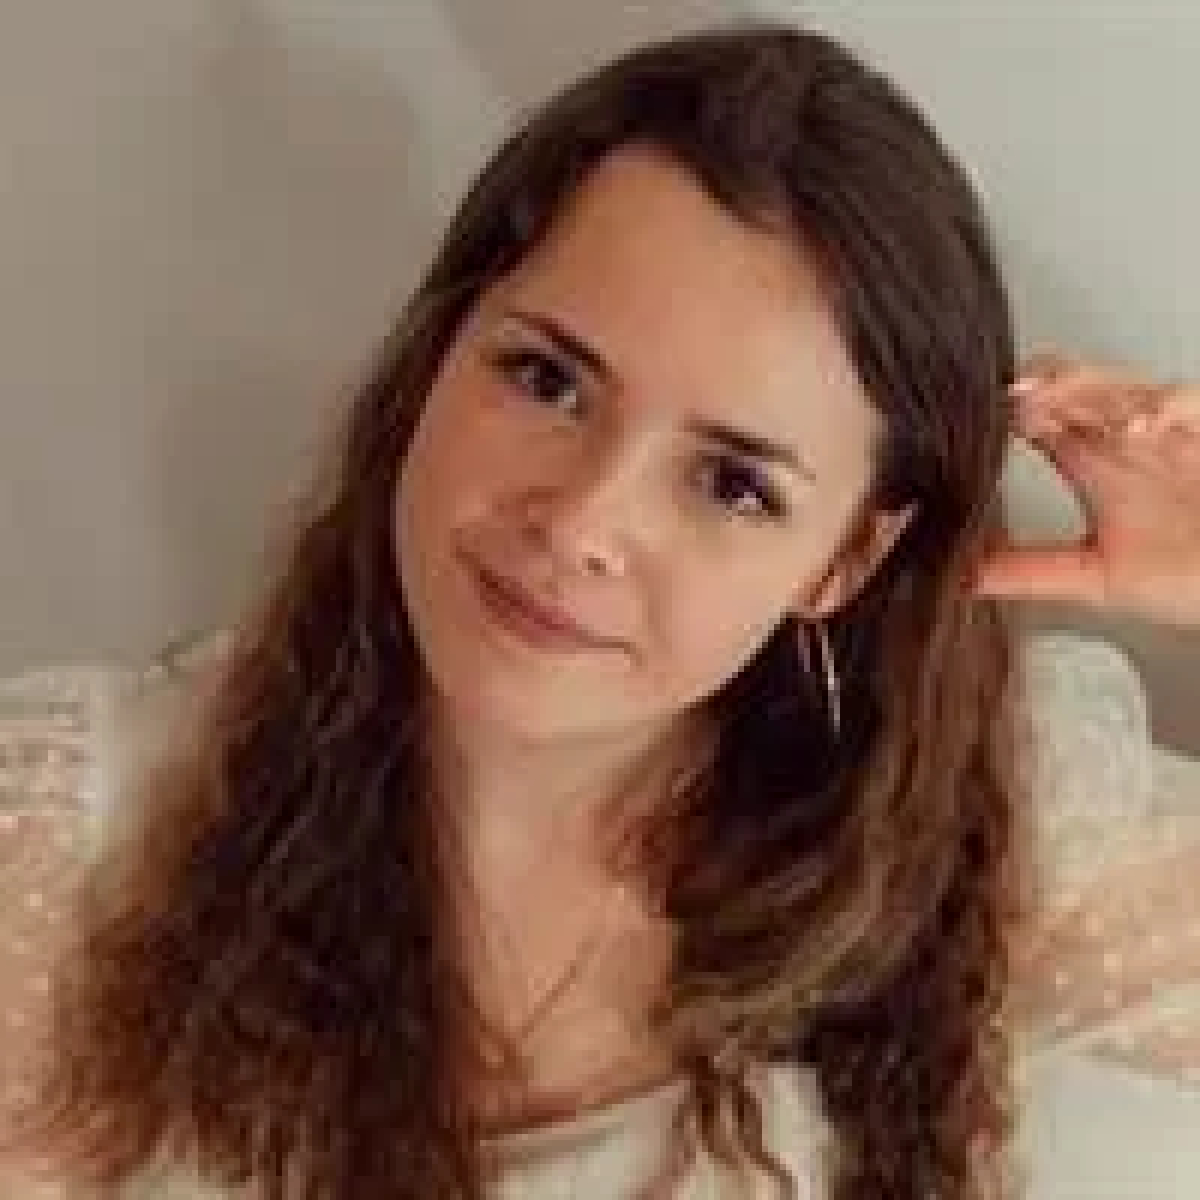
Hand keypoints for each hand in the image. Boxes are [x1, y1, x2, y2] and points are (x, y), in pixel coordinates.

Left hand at [970, 352, 1199, 628]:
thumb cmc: (1185, 571)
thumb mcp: (1092, 578)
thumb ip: (1026, 572)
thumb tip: (957, 580)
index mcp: (1092, 463)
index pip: (1037, 418)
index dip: (1005, 411)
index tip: (968, 419)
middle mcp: (1124, 438)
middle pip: (1069, 388)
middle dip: (1035, 385)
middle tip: (1004, 397)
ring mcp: (1166, 430)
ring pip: (1117, 385)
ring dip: (1079, 385)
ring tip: (1043, 396)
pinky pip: (1184, 405)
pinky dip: (1159, 409)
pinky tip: (1135, 425)